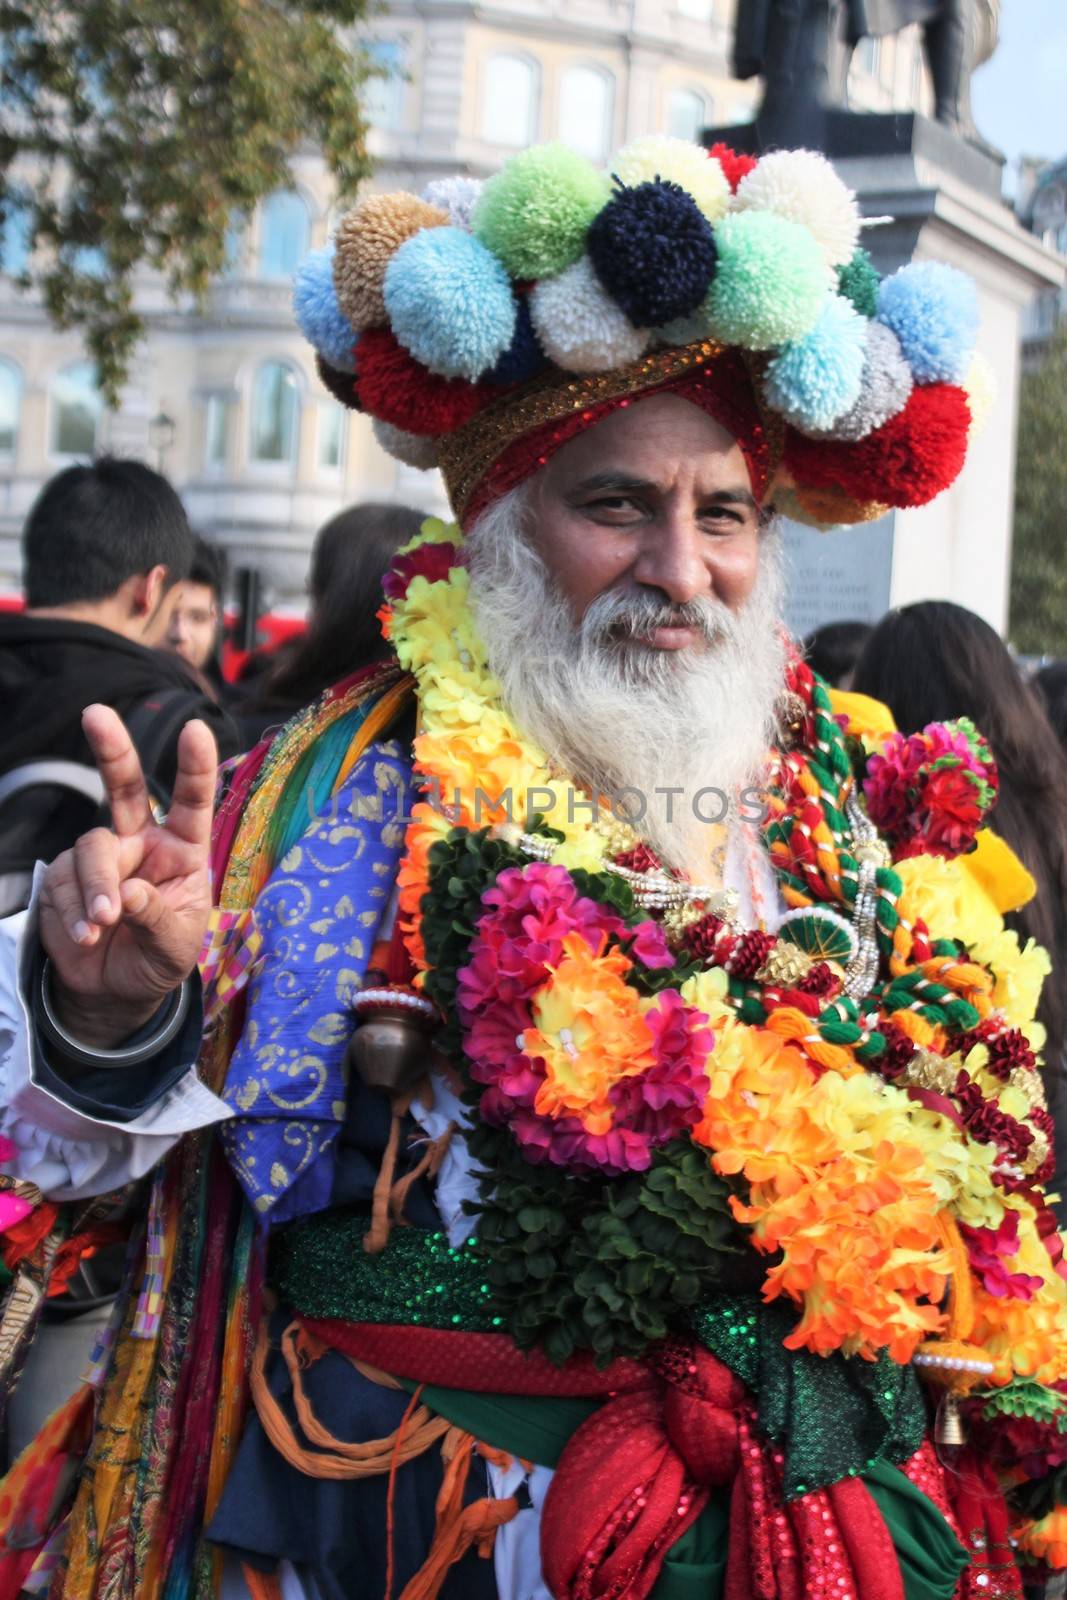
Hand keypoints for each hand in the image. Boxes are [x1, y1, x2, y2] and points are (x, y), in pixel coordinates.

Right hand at [39, 704, 216, 1048]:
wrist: (114, 990)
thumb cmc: (158, 959)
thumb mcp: (174, 946)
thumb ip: (156, 918)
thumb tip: (126, 894)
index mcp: (183, 850)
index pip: (193, 803)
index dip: (195, 767)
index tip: (195, 729)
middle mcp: (142, 842)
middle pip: (124, 787)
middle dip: (112, 749)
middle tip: (95, 714)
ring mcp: (102, 856)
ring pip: (92, 849)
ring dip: (94, 888)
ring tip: (101, 927)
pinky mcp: (67, 875)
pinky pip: (64, 881)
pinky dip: (73, 912)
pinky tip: (85, 937)